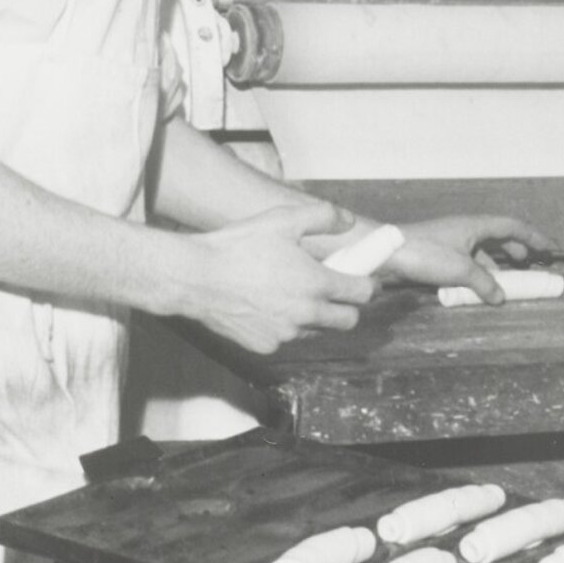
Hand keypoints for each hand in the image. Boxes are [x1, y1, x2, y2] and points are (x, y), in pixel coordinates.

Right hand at [175, 199, 376, 353]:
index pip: (362, 293)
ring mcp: (285, 333)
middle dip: (348, 307)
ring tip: (295, 294)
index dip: (368, 284)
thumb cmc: (239, 245)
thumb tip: (349, 221)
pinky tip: (267, 306)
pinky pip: (285, 338)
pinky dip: (284, 325)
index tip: (363, 278)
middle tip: (335, 291)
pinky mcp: (264, 345)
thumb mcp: (284, 218)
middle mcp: (306, 313)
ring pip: (315, 330)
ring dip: (315, 317)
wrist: (195, 277)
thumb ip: (323, 217)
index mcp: (317, 283)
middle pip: (347, 321)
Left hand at [379, 212, 558, 307]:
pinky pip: (467, 261)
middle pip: (498, 236)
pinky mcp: (440, 253)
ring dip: (495, 264)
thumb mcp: (461, 270)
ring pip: (481, 251)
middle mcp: (466, 229)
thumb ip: (484, 283)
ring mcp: (452, 240)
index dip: (532, 237)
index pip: (512, 226)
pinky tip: (478, 287)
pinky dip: (478, 272)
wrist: (389, 251)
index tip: (547, 248)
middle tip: (526, 264)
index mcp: (476, 225)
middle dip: (514, 249)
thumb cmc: (427, 253)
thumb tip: (500, 297)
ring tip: (504, 281)